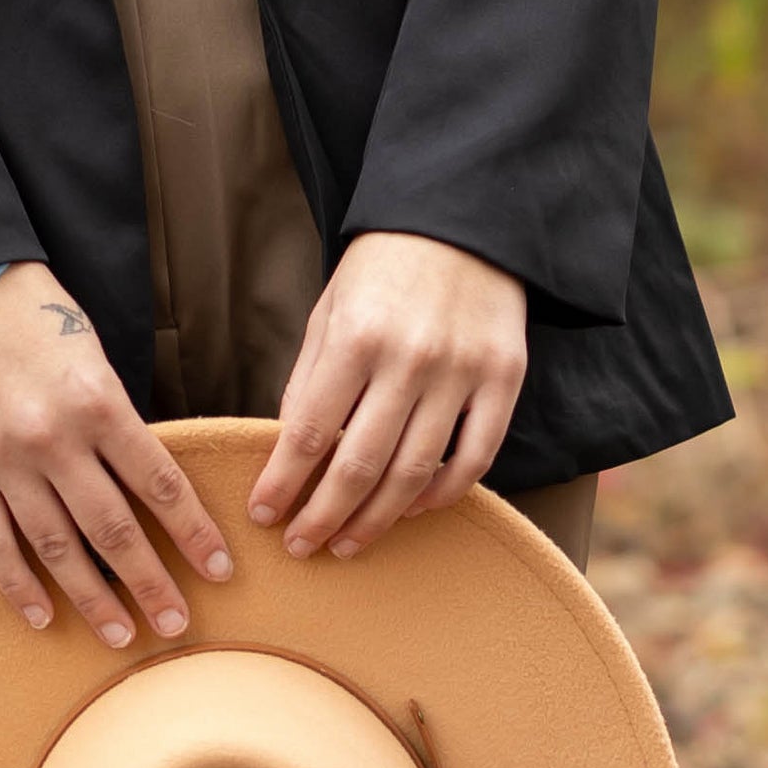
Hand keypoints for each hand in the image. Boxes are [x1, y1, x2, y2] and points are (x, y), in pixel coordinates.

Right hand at [0, 262, 235, 650]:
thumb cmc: (35, 314)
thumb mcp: (94, 355)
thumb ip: (117, 420)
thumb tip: (149, 485)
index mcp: (98, 402)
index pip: (158, 483)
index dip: (193, 532)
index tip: (219, 569)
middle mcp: (52, 439)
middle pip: (112, 528)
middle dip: (151, 582)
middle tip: (179, 624)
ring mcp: (2, 459)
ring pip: (55, 546)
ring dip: (92, 598)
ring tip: (123, 635)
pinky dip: (16, 584)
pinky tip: (42, 616)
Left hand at [251, 232, 526, 558]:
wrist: (463, 220)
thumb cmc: (382, 269)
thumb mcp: (329, 310)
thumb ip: (308, 379)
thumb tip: (289, 451)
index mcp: (356, 338)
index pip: (309, 432)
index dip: (283, 483)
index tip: (263, 515)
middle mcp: (410, 359)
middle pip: (359, 465)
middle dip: (323, 516)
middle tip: (301, 547)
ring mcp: (462, 372)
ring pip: (415, 472)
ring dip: (376, 520)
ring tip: (347, 543)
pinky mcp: (504, 379)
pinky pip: (476, 457)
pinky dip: (443, 494)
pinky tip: (413, 509)